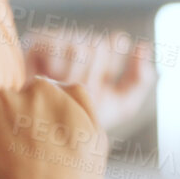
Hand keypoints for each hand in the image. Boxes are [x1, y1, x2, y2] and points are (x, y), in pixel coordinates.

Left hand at [0, 77, 103, 178]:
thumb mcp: (94, 135)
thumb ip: (77, 98)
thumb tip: (53, 83)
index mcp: (41, 89)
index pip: (30, 97)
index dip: (35, 124)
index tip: (39, 147)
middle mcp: (4, 98)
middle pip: (3, 109)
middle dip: (9, 130)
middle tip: (23, 164)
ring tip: (7, 177)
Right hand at [23, 30, 155, 132]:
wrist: (45, 138)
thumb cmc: (81, 120)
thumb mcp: (120, 106)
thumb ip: (139, 80)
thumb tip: (143, 46)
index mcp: (99, 52)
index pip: (116, 41)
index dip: (109, 67)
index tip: (98, 86)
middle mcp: (77, 40)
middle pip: (98, 46)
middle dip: (91, 77)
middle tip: (77, 95)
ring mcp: (56, 40)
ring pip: (81, 49)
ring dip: (74, 78)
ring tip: (61, 92)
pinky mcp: (36, 43)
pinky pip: (58, 51)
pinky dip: (56, 74)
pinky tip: (47, 83)